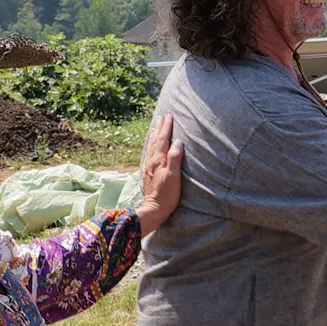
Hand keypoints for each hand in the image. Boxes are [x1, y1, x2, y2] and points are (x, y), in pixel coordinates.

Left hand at [134, 114, 183, 234]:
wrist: (153, 209)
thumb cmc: (167, 195)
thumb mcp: (173, 176)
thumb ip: (175, 158)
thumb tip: (178, 141)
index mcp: (158, 160)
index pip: (162, 139)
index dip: (166, 127)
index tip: (170, 116)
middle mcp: (151, 161)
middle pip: (155, 140)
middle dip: (159, 127)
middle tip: (163, 116)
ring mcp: (149, 167)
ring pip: (150, 146)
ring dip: (154, 135)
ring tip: (156, 126)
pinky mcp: (148, 173)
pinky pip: (149, 153)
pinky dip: (151, 145)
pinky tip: (152, 146)